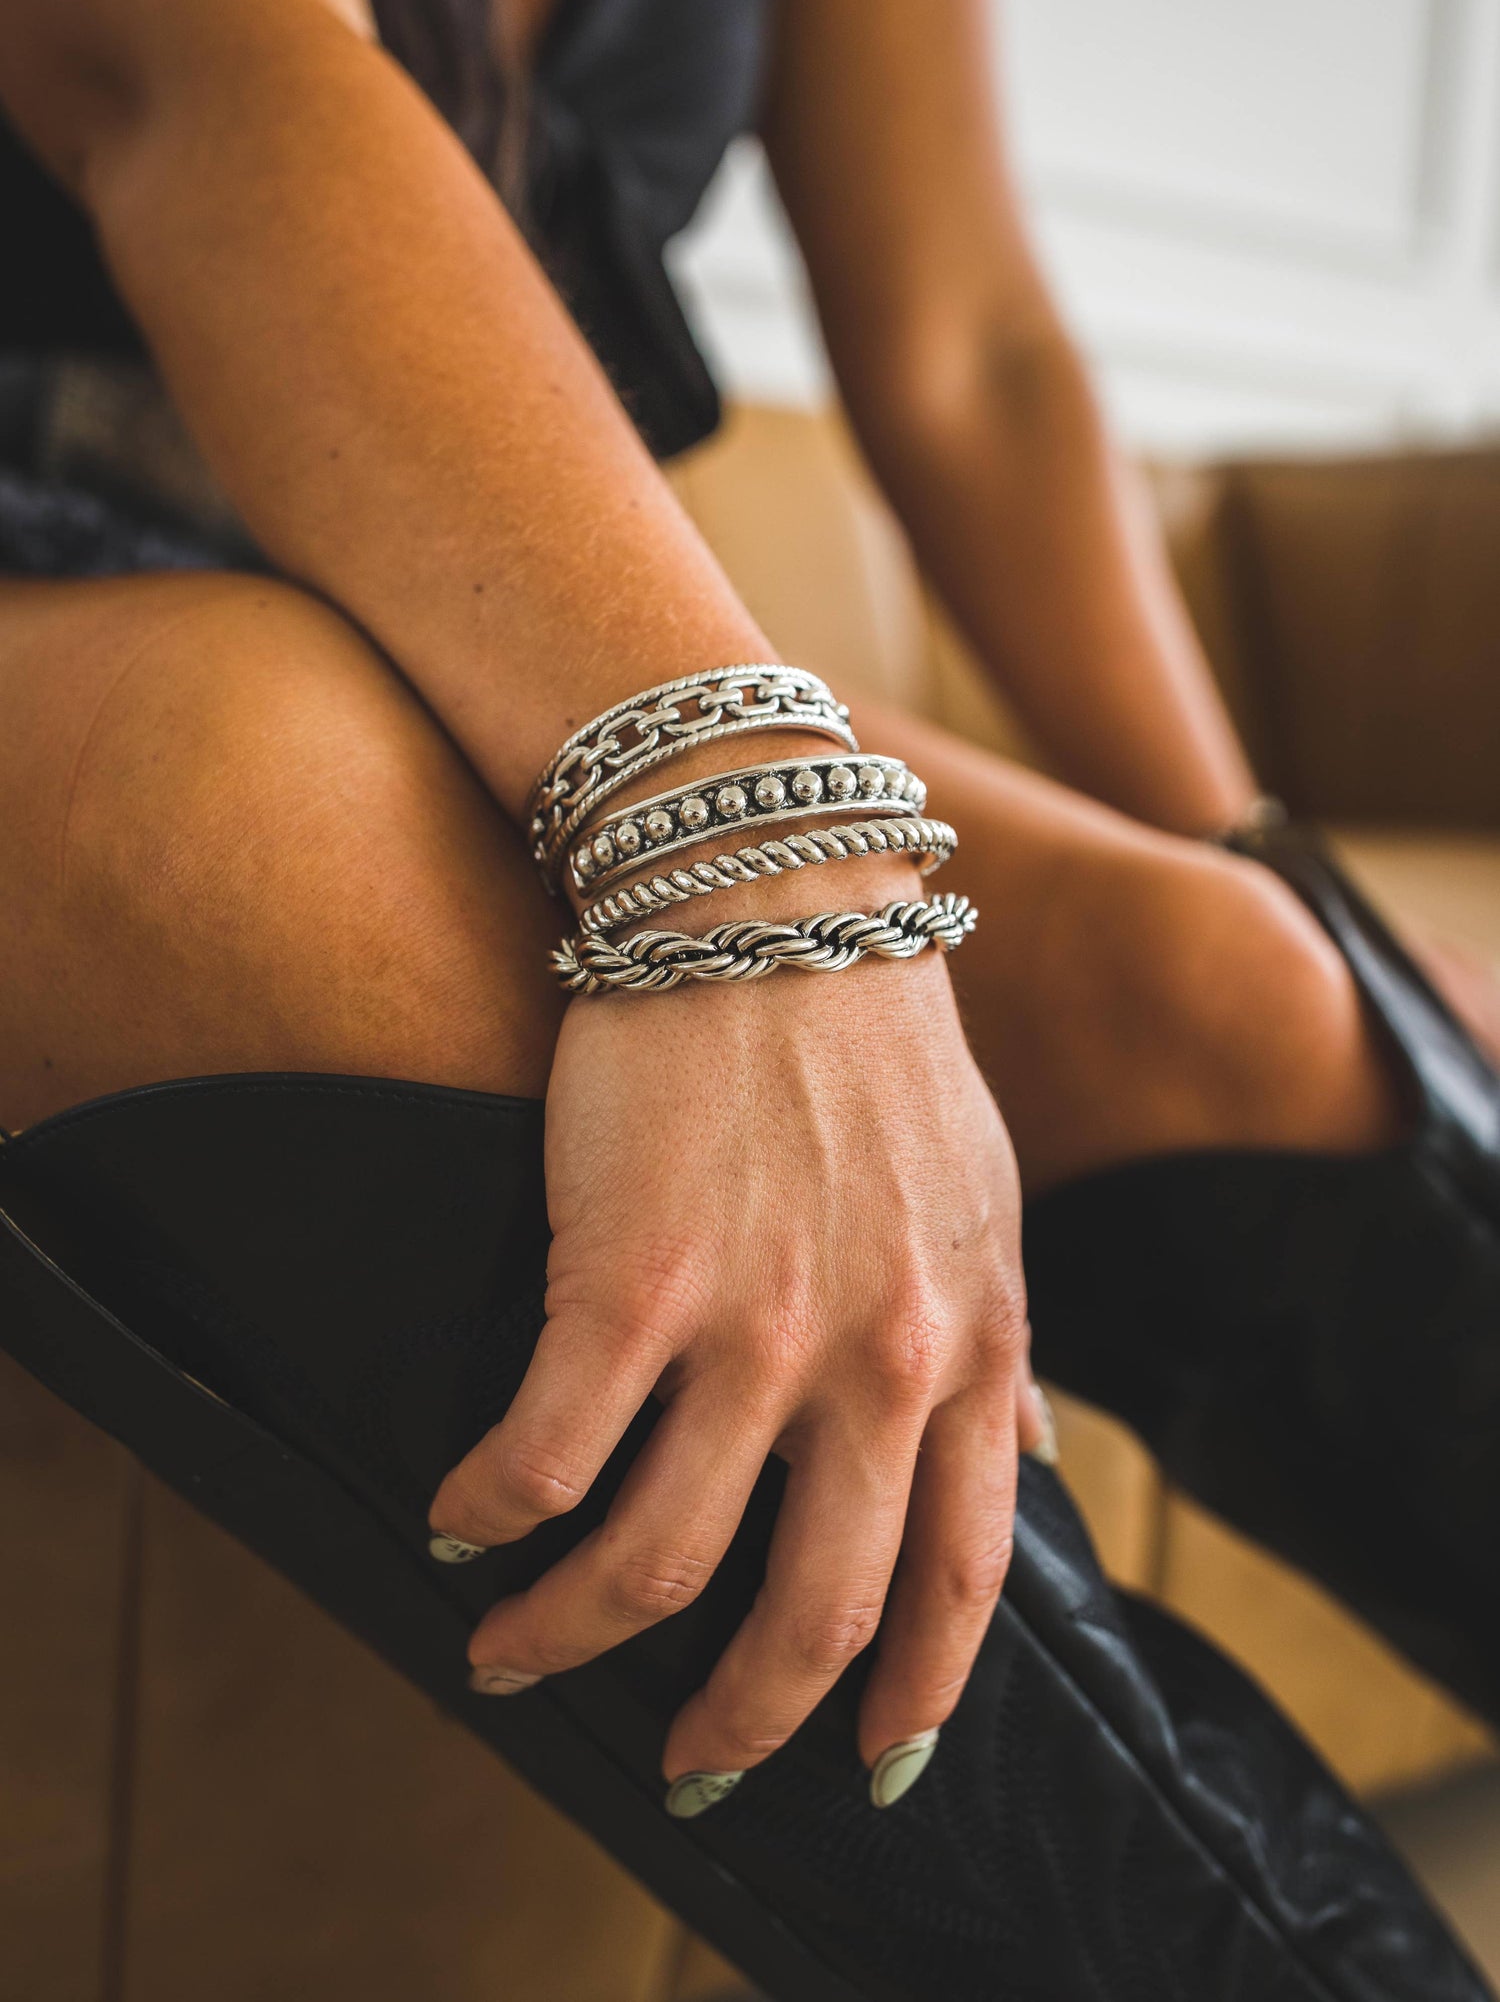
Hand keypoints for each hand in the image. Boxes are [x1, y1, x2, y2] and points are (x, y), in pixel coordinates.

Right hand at [429, 864, 1027, 1797]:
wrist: (770, 895)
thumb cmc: (873, 1045)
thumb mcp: (985, 1201)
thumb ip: (1001, 1348)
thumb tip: (1028, 1462)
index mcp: (973, 1345)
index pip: (961, 1576)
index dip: (913, 1697)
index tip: (873, 1764)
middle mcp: (875, 1361)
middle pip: (809, 1612)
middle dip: (740, 1720)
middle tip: (683, 1760)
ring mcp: (752, 1328)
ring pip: (649, 1564)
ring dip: (565, 1638)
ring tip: (511, 1655)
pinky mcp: (627, 1282)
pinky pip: (542, 1460)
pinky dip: (488, 1517)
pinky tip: (455, 1518)